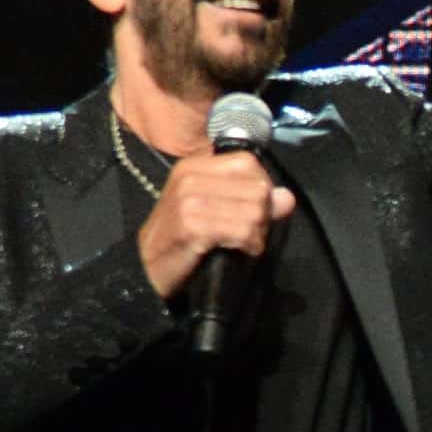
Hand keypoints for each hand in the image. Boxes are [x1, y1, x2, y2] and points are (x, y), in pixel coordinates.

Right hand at [138, 145, 296, 302]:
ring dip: (257, 234)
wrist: (145, 268)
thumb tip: (286, 198)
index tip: (254, 211)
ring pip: (254, 210)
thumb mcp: (211, 212)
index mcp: (194, 166)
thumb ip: (248, 200)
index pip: (248, 162)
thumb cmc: (179, 240)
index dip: (262, 187)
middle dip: (263, 215)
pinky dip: (249, 245)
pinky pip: (242, 230)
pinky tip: (239, 251)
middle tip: (249, 234)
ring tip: (243, 244)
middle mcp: (191, 177)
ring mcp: (190, 200)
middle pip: (257, 187)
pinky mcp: (192, 226)